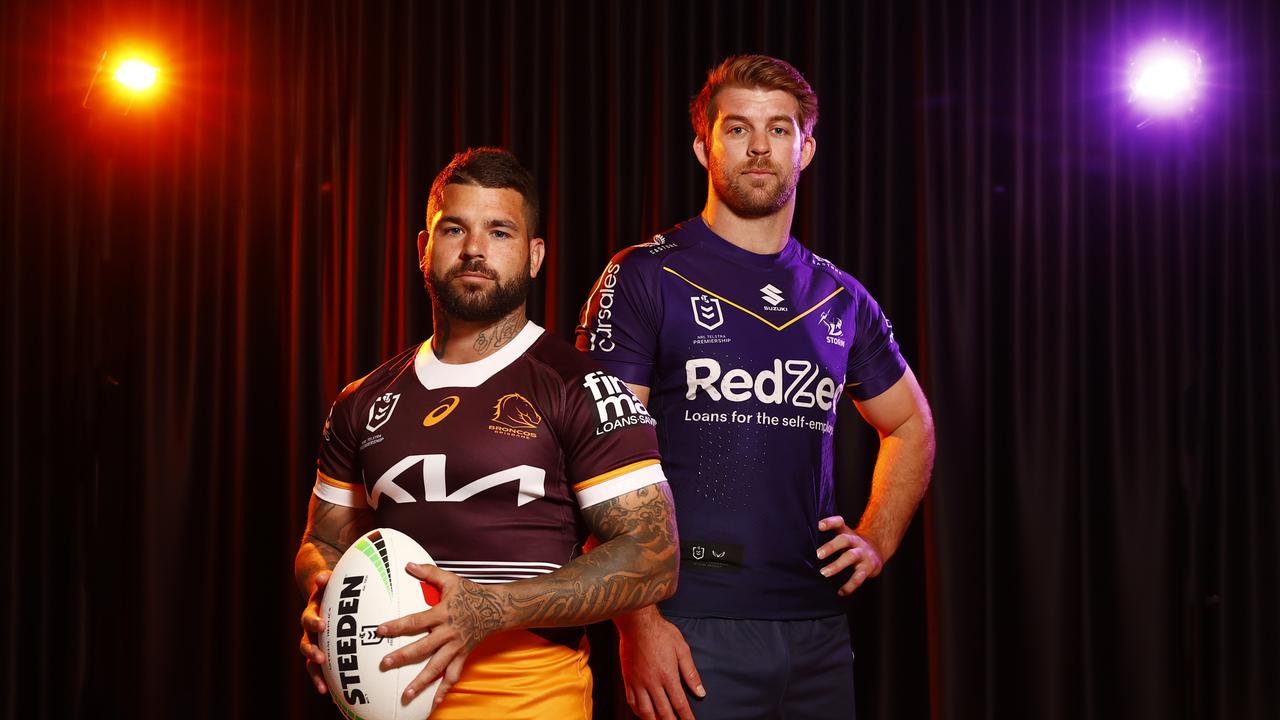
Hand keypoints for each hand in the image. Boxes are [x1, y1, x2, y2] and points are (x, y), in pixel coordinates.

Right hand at [298, 570, 330, 693]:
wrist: (325, 596)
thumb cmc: (333, 590)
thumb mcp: (330, 583)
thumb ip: (326, 580)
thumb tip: (323, 576)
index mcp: (313, 613)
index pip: (309, 618)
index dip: (314, 622)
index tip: (322, 624)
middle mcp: (310, 631)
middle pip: (305, 643)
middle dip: (312, 651)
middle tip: (321, 657)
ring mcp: (314, 644)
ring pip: (310, 661)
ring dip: (316, 673)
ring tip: (324, 686)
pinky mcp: (321, 654)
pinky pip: (319, 670)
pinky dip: (323, 681)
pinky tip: (330, 694)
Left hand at [376, 563, 505, 711]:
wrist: (497, 609)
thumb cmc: (471, 593)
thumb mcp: (450, 580)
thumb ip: (428, 572)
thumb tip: (408, 565)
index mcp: (442, 614)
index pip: (415, 620)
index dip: (398, 625)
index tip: (380, 630)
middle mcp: (448, 633)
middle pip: (422, 647)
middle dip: (402, 657)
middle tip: (385, 664)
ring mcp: (456, 647)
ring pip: (437, 668)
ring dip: (421, 682)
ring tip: (407, 695)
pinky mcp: (463, 656)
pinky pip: (453, 676)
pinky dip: (444, 690)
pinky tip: (433, 703)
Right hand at [616, 611, 704, 719]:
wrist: (637, 624)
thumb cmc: (661, 633)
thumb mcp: (682, 649)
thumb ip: (691, 673)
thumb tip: (700, 691)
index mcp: (668, 675)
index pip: (679, 704)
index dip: (686, 717)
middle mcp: (652, 682)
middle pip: (663, 711)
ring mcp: (638, 682)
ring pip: (646, 710)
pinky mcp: (628, 679)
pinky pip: (632, 701)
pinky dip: (638, 712)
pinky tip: (643, 715)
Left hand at [816, 515, 883, 595]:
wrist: (876, 551)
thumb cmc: (851, 546)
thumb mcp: (842, 538)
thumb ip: (827, 540)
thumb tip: (802, 550)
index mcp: (846, 532)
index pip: (839, 522)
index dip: (830, 522)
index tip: (819, 526)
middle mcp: (855, 541)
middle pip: (844, 539)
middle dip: (831, 546)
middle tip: (818, 554)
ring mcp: (863, 553)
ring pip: (851, 556)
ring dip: (837, 565)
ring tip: (824, 573)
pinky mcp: (869, 567)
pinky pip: (859, 577)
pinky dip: (850, 586)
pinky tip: (840, 592)